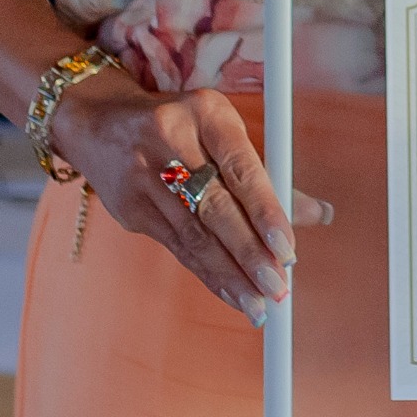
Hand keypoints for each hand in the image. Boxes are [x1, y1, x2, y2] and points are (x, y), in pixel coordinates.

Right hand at [49, 76, 333, 324]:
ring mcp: (144, 177)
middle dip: (249, 254)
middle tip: (277, 287)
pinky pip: (176, 247)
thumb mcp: (223, 131)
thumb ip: (268, 173)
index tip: (287, 249)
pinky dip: (207, 274)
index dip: (266, 211)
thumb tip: (316, 214)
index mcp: (205, 112)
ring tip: (259, 304)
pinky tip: (230, 293)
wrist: (99, 124)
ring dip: (230, 275)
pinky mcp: (129, 209)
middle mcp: (171, 141)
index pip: (241, 167)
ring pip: (194, 235)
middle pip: (215, 207)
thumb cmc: (181, 127)